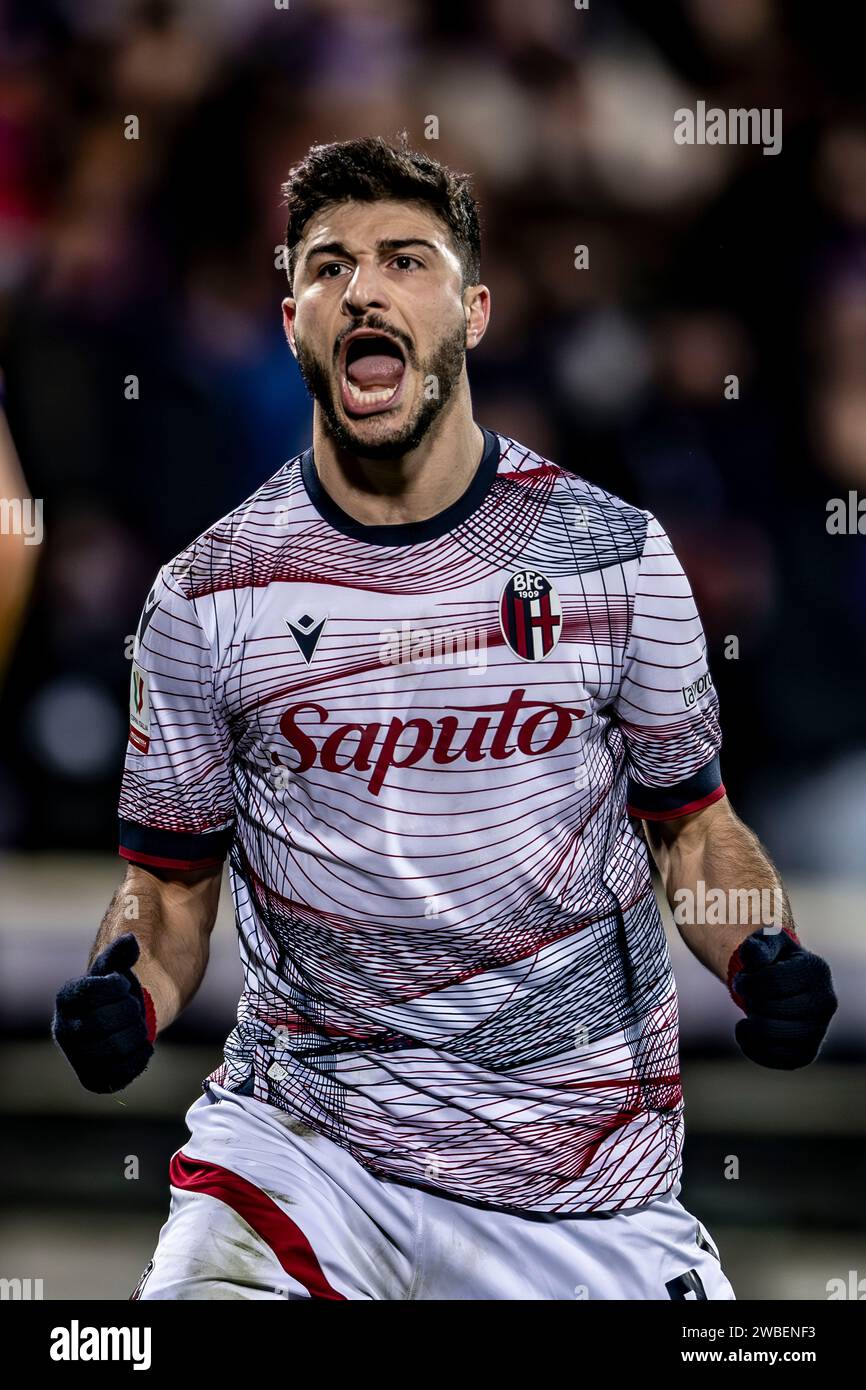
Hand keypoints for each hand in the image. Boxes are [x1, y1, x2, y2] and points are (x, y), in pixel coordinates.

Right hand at [52, 934, 156, 1092]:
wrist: (116, 1023)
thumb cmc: (114, 992)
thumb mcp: (115, 969)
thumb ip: (121, 954)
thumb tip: (130, 941)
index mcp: (66, 999)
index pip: (92, 991)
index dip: (116, 986)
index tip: (121, 984)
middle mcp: (64, 1030)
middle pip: (102, 1023)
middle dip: (129, 1011)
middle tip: (135, 1007)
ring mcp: (77, 1057)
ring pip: (114, 1049)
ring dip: (137, 1034)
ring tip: (138, 1026)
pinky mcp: (93, 1079)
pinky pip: (121, 1073)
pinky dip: (140, 1056)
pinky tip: (141, 1045)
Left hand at [728, 927, 836, 1069]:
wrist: (786, 986)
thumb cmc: (774, 960)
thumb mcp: (766, 944)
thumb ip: (758, 945)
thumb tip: (753, 955)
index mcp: (816, 970)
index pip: (772, 981)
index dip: (747, 982)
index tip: (742, 979)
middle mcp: (826, 1002)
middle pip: (769, 1010)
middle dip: (750, 1001)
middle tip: (749, 996)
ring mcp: (819, 1030)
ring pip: (771, 1036)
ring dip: (750, 1023)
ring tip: (751, 1013)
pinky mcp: (807, 1053)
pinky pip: (774, 1059)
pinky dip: (751, 1047)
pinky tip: (747, 1030)